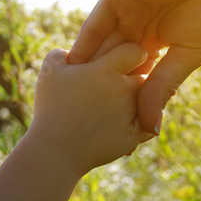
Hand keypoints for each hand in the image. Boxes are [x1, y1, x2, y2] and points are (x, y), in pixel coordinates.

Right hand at [29, 43, 153, 176]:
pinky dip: (144, 121)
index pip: (135, 51)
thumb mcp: (49, 72)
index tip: (123, 60)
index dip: (130, 54)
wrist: (54, 150)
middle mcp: (123, 89)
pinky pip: (151, 122)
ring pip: (149, 98)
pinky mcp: (134, 135)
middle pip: (144, 74)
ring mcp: (131, 113)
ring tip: (120, 104)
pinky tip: (127, 121)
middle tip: (123, 83)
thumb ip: (61, 53)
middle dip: (136, 76)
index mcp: (105, 70)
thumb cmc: (50, 108)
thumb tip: (72, 51)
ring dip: (139, 98)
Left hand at [69, 0, 200, 133]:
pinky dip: (84, 44)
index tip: (110, 134)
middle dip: (99, 93)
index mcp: (156, 42)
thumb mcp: (188, 54)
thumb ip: (163, 86)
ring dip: (85, 72)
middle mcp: (137, 27)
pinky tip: (71, 68)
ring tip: (69, 104)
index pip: (133, 77)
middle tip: (81, 125)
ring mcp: (126, 9)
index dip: (123, 103)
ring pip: (100, 46)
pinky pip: (96, 21)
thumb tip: (150, 128)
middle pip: (111, 65)